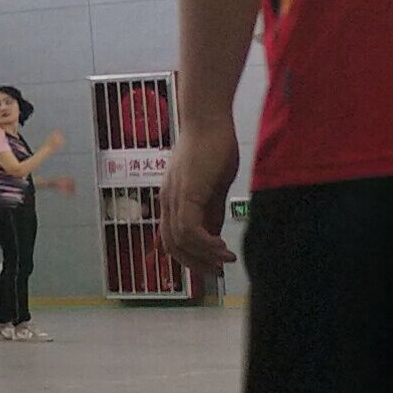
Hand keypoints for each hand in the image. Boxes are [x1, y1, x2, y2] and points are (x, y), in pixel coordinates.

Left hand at [162, 113, 240, 275]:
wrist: (210, 121)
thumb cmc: (214, 148)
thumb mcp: (214, 188)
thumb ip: (211, 211)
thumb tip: (215, 235)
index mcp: (172, 200)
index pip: (172, 238)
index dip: (190, 256)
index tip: (212, 266)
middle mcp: (167, 200)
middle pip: (172, 245)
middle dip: (195, 263)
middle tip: (217, 271)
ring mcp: (174, 197)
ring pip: (179, 240)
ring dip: (203, 255)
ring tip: (226, 259)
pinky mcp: (185, 193)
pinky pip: (189, 228)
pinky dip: (205, 242)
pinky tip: (222, 246)